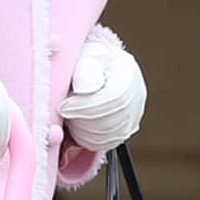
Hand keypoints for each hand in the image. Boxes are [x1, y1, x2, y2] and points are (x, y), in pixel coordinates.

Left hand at [60, 27, 146, 154]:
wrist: (92, 66)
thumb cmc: (86, 60)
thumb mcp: (84, 56)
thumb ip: (85, 70)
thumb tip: (86, 90)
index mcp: (127, 74)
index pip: (114, 100)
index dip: (85, 108)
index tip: (64, 106)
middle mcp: (136, 96)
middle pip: (110, 122)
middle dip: (81, 120)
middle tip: (64, 111)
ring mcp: (133, 115)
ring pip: (106, 137)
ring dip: (81, 130)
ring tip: (71, 114)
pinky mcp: (124, 130)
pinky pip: (105, 143)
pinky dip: (87, 138)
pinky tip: (79, 122)